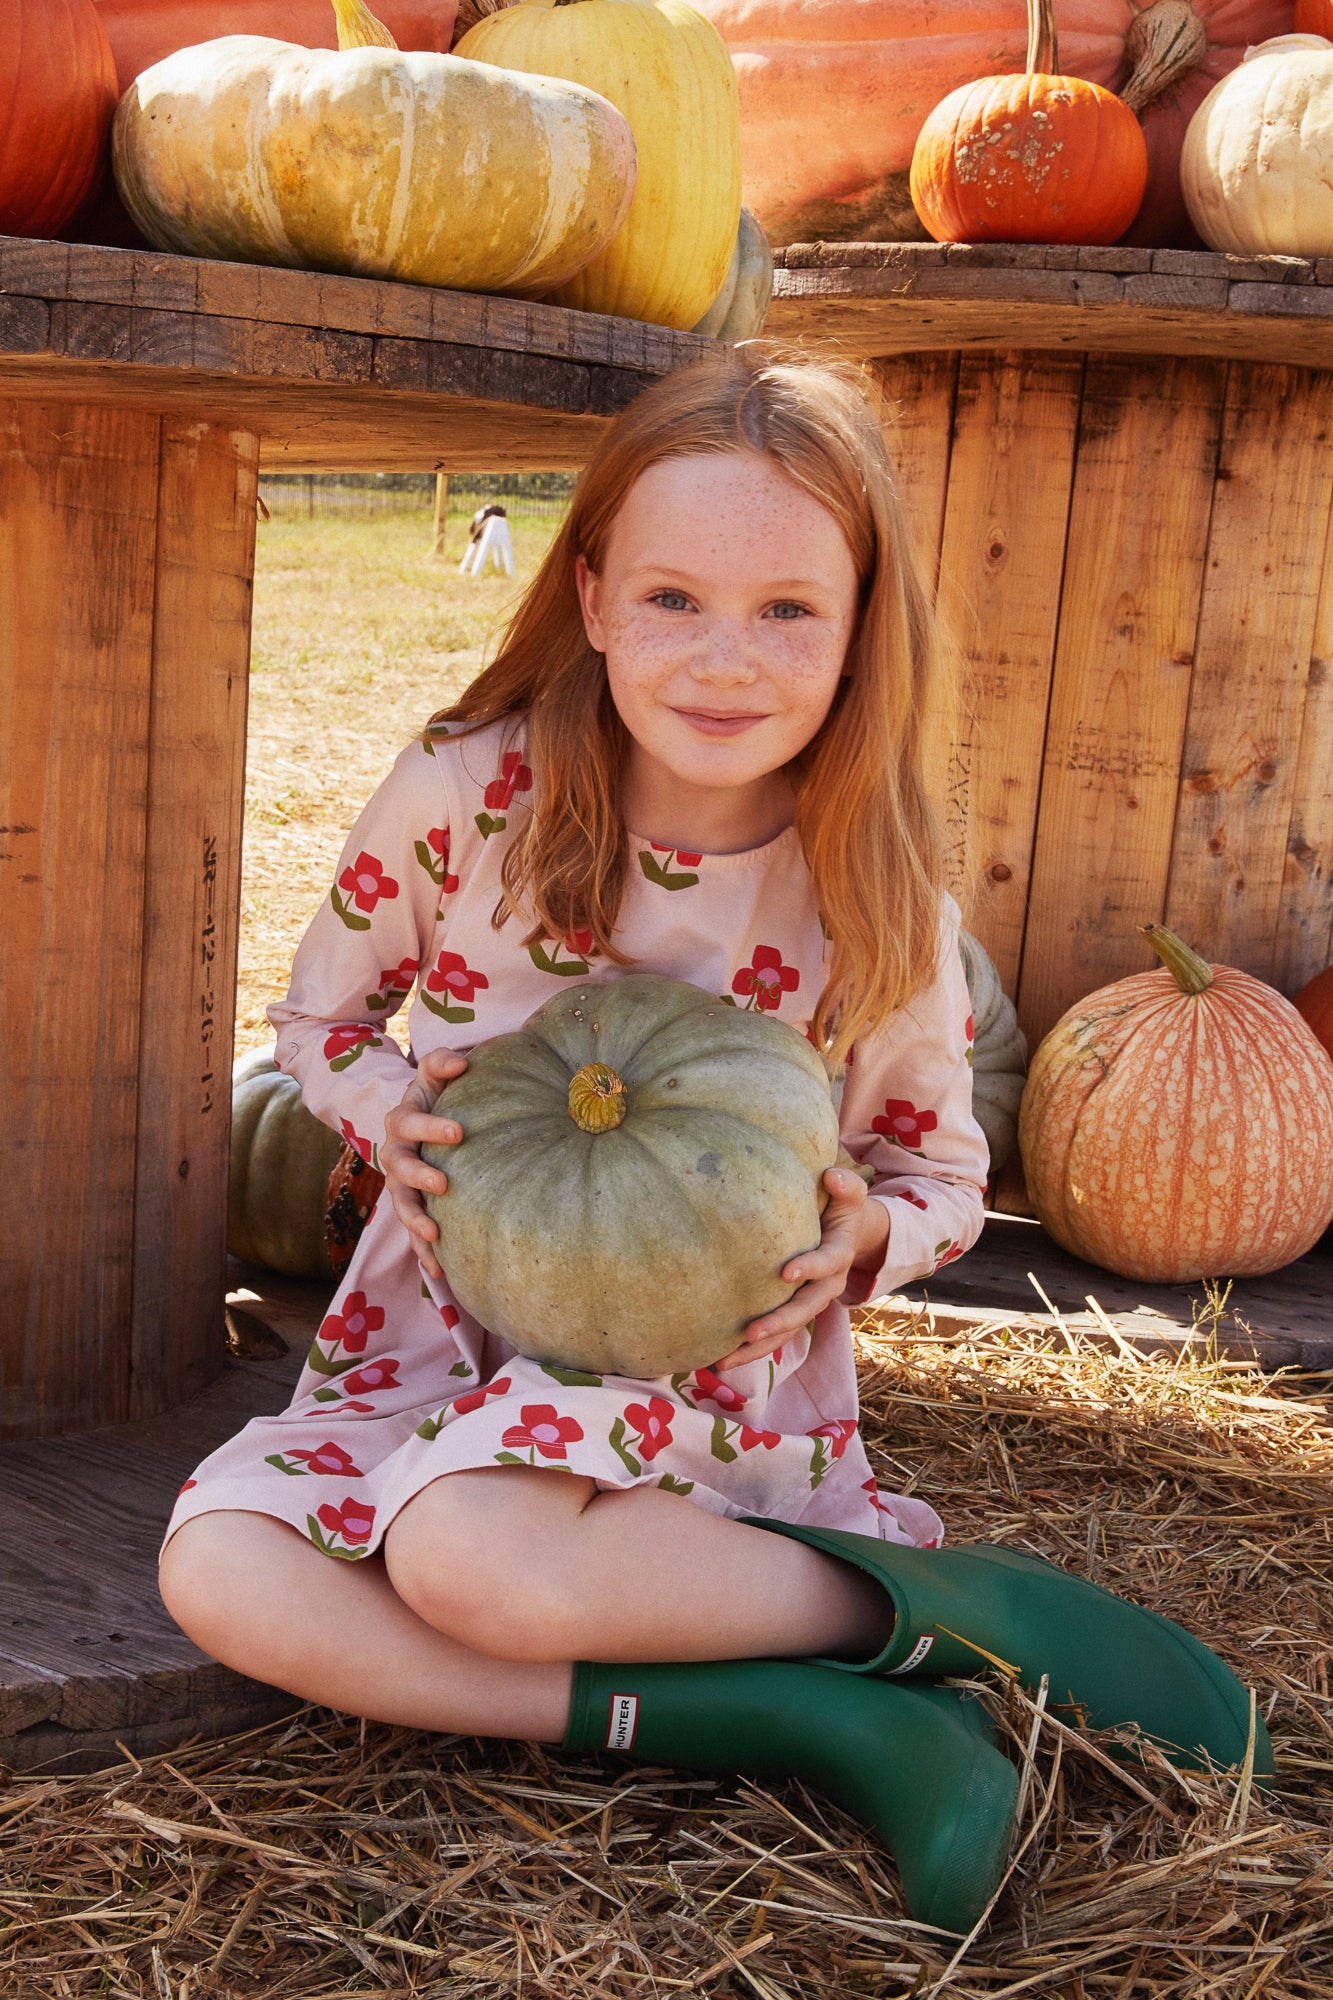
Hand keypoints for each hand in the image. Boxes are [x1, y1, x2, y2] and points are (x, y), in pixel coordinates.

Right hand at [381, 1047, 469, 1279]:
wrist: (419, 1126)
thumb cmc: (435, 1098)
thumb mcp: (434, 1077)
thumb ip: (442, 1064)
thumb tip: (464, 1061)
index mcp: (401, 1122)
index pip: (410, 1122)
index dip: (430, 1126)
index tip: (460, 1131)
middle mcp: (396, 1155)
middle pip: (399, 1168)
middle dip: (419, 1176)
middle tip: (443, 1183)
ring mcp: (400, 1187)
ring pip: (401, 1206)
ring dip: (414, 1221)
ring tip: (433, 1235)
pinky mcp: (411, 1211)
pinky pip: (413, 1236)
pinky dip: (424, 1255)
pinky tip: (441, 1273)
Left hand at [711, 1168, 885, 1372]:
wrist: (850, 1234)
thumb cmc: (841, 1207)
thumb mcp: (850, 1195)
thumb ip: (846, 1186)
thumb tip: (831, 1175)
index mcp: (839, 1254)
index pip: (827, 1263)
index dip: (810, 1268)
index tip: (785, 1273)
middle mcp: (828, 1285)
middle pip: (806, 1309)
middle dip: (780, 1323)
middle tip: (752, 1332)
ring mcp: (811, 1302)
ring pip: (789, 1332)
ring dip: (759, 1349)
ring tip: (725, 1362)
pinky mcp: (795, 1312)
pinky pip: (777, 1336)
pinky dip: (750, 1351)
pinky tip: (719, 1361)